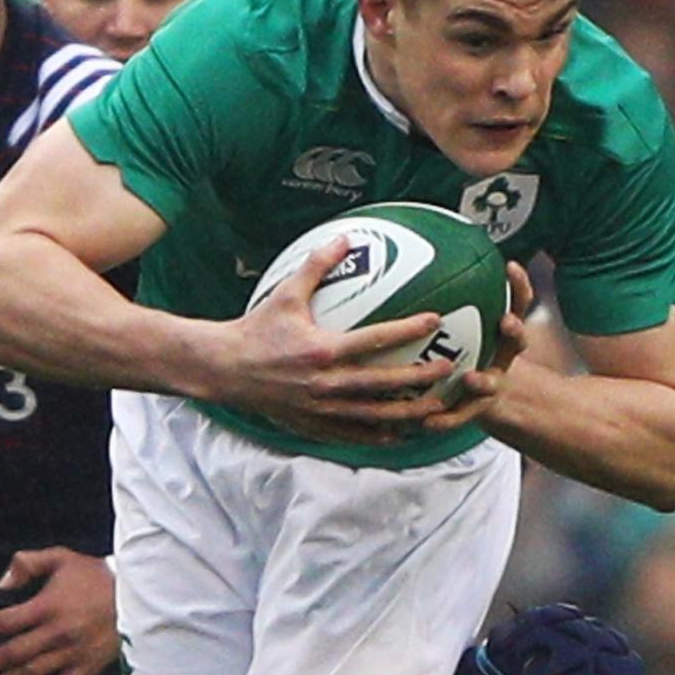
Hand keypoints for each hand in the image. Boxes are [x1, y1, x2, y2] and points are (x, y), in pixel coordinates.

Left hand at [0, 548, 117, 674]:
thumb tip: (0, 585)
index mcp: (44, 606)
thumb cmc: (96, 574)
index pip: (0, 623)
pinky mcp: (87, 668)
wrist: (140, 595)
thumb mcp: (60, 557)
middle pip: (9, 655)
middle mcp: (54, 633)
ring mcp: (71, 653)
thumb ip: (26, 563)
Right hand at [211, 236, 454, 444]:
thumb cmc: (256, 329)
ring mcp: (321, 409)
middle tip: (449, 369)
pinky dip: (379, 436)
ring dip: (408, 413)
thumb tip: (344, 238)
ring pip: (374, 416)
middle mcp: (326, 384)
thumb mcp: (286, 294)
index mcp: (323, 350)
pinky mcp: (314, 426)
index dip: (407, 329)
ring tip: (436, 408)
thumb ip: (316, 266)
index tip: (434, 320)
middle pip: (384, 384)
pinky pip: (353, 435)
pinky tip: (400, 434)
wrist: (225, 370)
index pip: (375, 339)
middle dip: (420, 378)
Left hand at [408, 259, 533, 434]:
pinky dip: (446, 420)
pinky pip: (460, 417)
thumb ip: (439, 303)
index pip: (517, 304)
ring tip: (472, 378)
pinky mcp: (472, 412)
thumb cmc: (459, 354)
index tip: (511, 267)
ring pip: (491, 383)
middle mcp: (500, 358)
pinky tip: (427, 423)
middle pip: (516, 342)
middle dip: (515, 331)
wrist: (474, 401)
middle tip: (508, 322)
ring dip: (483, 380)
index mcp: (499, 335)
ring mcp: (491, 386)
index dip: (519, 287)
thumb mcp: (457, 328)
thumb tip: (409, 264)